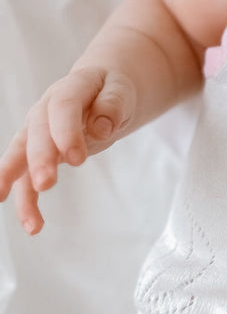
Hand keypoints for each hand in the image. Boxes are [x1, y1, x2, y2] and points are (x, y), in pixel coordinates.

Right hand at [0, 67, 135, 234]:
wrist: (100, 88)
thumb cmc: (111, 89)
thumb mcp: (121, 90)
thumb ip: (113, 104)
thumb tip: (102, 128)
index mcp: (70, 88)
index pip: (64, 106)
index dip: (66, 131)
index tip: (77, 160)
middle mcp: (45, 109)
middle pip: (37, 133)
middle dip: (39, 159)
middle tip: (46, 183)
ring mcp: (37, 131)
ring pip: (20, 155)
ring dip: (17, 183)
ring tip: (26, 215)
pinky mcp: (38, 153)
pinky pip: (27, 177)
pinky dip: (27, 201)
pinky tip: (33, 226)